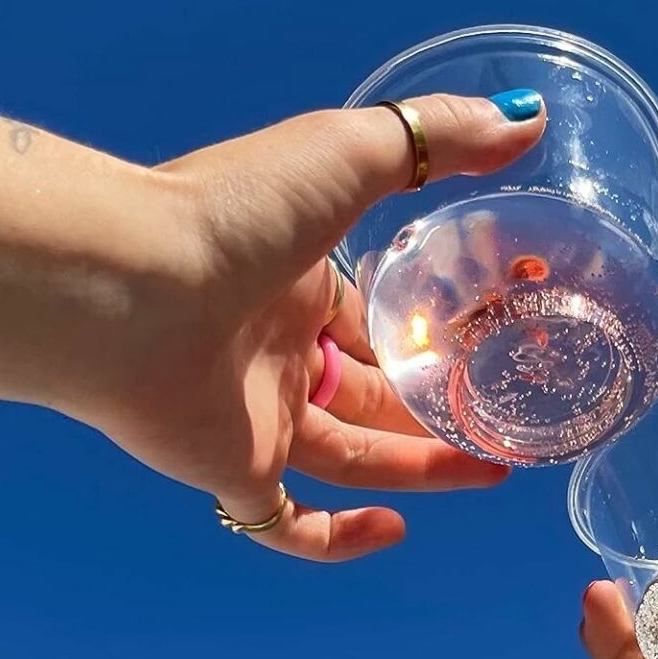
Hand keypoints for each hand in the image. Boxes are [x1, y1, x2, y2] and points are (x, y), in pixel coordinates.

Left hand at [84, 95, 546, 559]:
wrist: (128, 287)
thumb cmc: (236, 214)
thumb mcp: (349, 155)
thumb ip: (437, 139)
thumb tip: (529, 120)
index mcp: (298, 282)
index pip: (371, 319)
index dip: (426, 335)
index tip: (487, 345)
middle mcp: (277, 352)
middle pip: (371, 392)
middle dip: (436, 407)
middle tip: (503, 417)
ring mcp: (254, 416)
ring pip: (351, 456)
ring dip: (422, 469)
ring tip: (493, 470)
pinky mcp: (230, 471)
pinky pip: (287, 524)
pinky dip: (339, 538)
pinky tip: (395, 531)